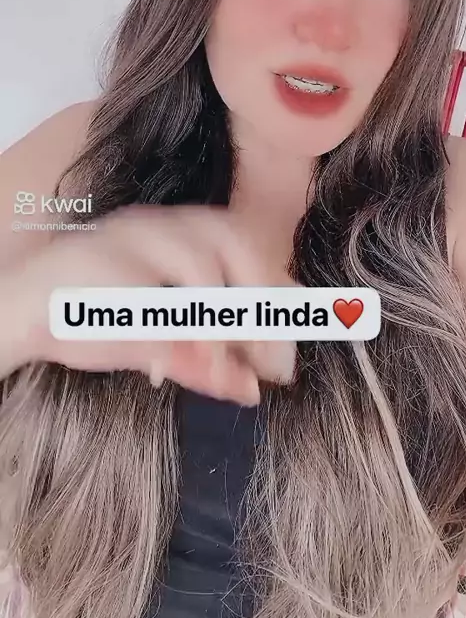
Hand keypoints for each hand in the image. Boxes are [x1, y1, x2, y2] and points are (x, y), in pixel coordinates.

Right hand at [1, 205, 296, 405]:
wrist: (15, 308)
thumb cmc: (90, 314)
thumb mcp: (157, 339)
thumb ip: (203, 359)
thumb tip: (253, 390)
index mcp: (176, 232)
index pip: (245, 244)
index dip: (276, 296)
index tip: (287, 357)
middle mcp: (154, 226)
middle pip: (229, 240)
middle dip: (259, 299)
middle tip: (272, 363)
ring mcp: (123, 241)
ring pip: (196, 262)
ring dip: (222, 319)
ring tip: (226, 369)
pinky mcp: (91, 269)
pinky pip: (144, 300)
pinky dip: (171, 336)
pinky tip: (177, 368)